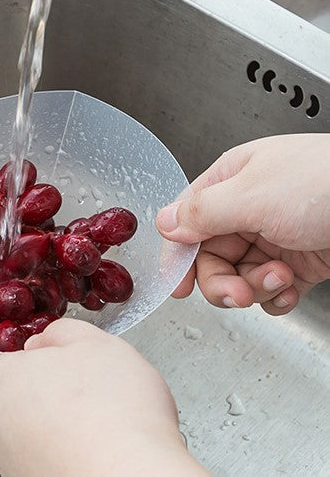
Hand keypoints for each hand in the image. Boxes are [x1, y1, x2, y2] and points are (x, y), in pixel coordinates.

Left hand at [0, 319, 207, 476]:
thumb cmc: (115, 415)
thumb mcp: (95, 342)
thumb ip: (63, 331)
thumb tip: (49, 338)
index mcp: (5, 379)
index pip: (16, 359)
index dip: (51, 359)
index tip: (76, 366)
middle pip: (25, 395)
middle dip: (55, 392)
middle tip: (93, 394)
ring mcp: (13, 461)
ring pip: (37, 431)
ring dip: (63, 426)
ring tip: (100, 427)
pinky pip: (50, 459)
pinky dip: (69, 455)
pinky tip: (98, 452)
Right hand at [156, 134, 329, 314]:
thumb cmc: (327, 182)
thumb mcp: (252, 195)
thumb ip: (201, 212)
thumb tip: (164, 222)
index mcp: (231, 181)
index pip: (188, 220)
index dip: (178, 254)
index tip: (176, 286)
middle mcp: (249, 207)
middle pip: (212, 254)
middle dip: (221, 280)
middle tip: (237, 294)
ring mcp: (276, 234)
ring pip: (240, 274)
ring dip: (254, 287)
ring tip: (280, 279)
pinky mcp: (302, 258)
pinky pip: (271, 287)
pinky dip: (276, 295)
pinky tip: (291, 288)